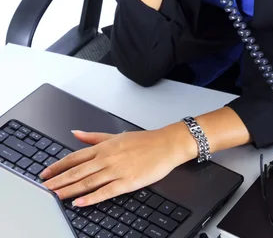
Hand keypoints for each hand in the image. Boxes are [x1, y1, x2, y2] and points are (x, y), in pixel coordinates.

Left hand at [40, 127, 185, 206]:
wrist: (166, 145)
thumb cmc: (144, 141)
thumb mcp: (116, 135)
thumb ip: (94, 137)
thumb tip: (75, 133)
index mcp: (104, 147)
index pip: (75, 157)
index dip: (58, 166)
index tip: (45, 173)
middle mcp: (107, 157)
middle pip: (77, 171)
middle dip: (59, 180)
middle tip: (44, 188)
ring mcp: (116, 170)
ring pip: (88, 181)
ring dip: (70, 189)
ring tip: (56, 196)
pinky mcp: (127, 181)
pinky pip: (105, 191)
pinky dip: (91, 197)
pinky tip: (80, 202)